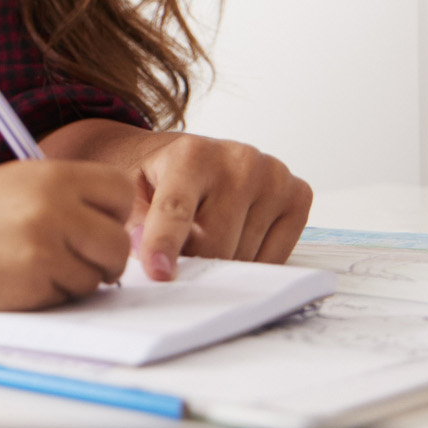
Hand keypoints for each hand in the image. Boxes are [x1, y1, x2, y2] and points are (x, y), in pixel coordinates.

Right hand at [0, 159, 132, 309]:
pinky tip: (15, 278)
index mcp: (51, 173)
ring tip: (30, 264)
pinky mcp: (31, 281)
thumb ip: (65, 196)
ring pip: (96, 276)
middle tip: (69, 257)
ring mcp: (44, 244)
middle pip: (117, 243)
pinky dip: (48, 295)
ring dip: (73, 279)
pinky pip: (67, 298)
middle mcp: (53, 204)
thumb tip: (115, 227)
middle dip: (101, 258)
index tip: (90, 223)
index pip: (121, 192)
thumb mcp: (15, 183)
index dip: (111, 213)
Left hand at [44, 122, 312, 280]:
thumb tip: (150, 258)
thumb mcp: (130, 190)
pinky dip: (252, 259)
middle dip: (193, 261)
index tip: (159, 274)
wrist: (182, 155)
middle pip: (215, 245)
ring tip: (206, 234)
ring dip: (222, 261)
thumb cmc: (155, 176)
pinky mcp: (297, 194)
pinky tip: (235, 235)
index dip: (165, 245)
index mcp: (190, 153)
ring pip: (246, 256)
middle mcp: (237, 159)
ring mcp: (272, 176)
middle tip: (178, 252)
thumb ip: (134, 224)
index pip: (176, 210)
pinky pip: (276, 256)